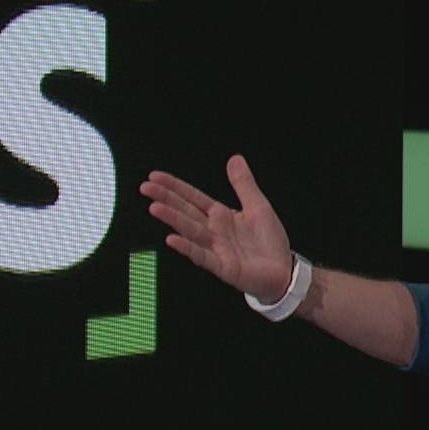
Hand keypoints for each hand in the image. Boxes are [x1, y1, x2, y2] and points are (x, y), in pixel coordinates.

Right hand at [140, 154, 294, 301]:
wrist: (283, 271)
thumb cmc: (269, 241)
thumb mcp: (258, 206)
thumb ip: (244, 184)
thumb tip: (235, 159)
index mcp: (221, 216)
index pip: (192, 197)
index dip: (174, 187)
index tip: (155, 177)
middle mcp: (214, 231)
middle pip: (185, 212)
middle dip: (166, 199)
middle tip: (146, 188)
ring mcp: (215, 248)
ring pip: (190, 231)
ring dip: (173, 219)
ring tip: (155, 208)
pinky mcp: (222, 266)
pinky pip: (202, 256)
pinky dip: (188, 248)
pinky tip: (172, 239)